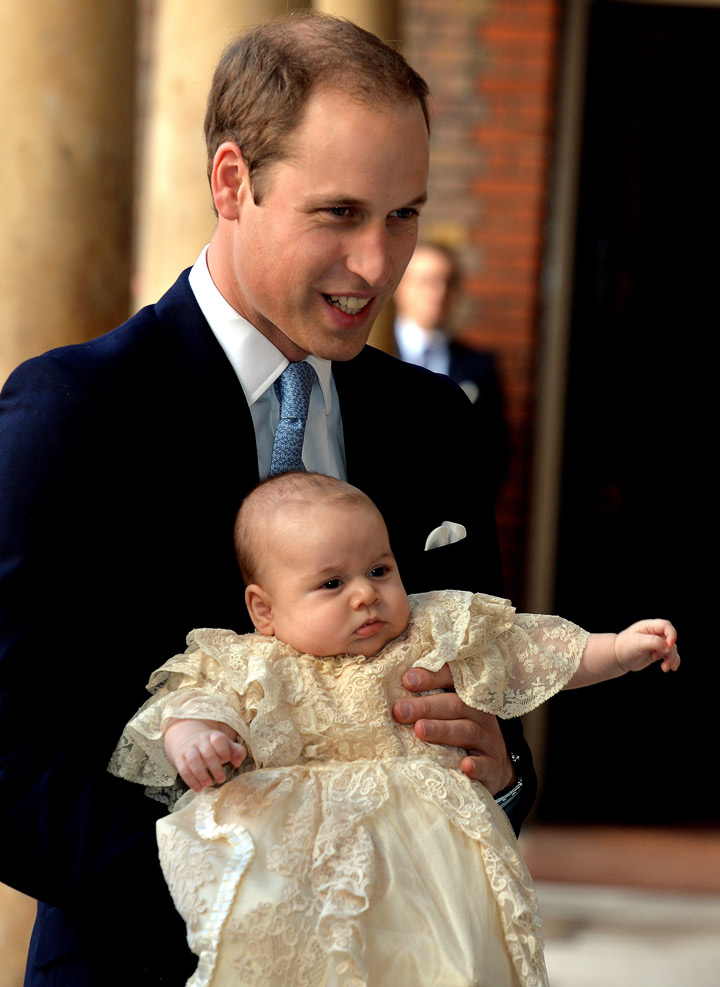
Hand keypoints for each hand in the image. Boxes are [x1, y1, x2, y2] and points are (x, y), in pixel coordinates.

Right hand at [163, 719, 246, 792]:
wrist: (190, 741)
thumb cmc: (214, 747)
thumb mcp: (226, 746)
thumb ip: (237, 752)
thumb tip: (237, 762)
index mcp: (213, 736)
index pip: (218, 739)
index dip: (224, 751)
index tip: (228, 761)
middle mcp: (200, 740)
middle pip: (207, 752)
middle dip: (215, 767)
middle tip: (221, 780)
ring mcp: (188, 748)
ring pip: (193, 759)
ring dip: (201, 774)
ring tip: (208, 784)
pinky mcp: (179, 758)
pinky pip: (183, 769)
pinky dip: (190, 780)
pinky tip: (198, 788)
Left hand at [392, 665, 513, 794]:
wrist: (494, 768)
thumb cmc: (460, 732)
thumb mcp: (448, 712)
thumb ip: (426, 700)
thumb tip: (390, 691)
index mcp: (467, 695)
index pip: (452, 678)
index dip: (432, 676)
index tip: (406, 680)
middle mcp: (480, 714)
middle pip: (455, 704)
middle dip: (426, 706)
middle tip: (400, 710)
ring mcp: (489, 740)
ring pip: (467, 731)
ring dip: (443, 730)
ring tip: (419, 730)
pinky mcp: (494, 767)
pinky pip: (487, 765)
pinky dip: (477, 765)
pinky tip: (465, 766)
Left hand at [616, 618, 679, 672]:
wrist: (618, 657)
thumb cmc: (625, 646)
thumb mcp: (638, 642)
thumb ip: (654, 642)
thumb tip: (668, 647)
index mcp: (649, 626)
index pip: (666, 626)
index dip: (671, 635)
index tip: (668, 646)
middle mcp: (655, 633)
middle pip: (671, 639)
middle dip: (670, 651)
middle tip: (661, 659)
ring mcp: (658, 643)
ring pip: (672, 649)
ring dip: (671, 659)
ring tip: (664, 667)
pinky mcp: (659, 652)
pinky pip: (671, 656)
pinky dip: (673, 662)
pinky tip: (672, 668)